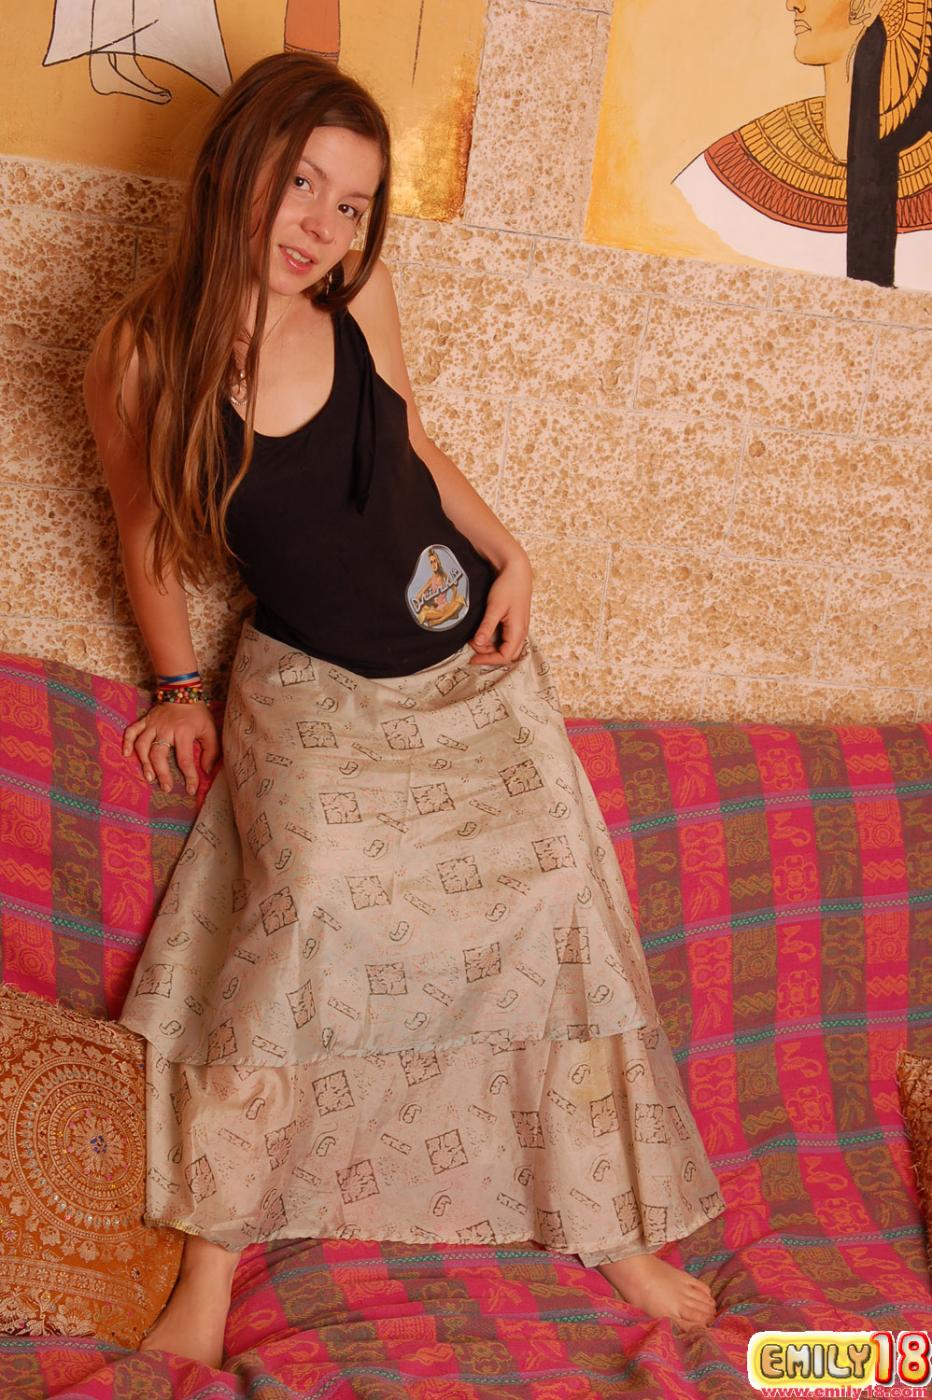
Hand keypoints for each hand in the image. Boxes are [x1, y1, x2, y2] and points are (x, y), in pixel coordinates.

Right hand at [122, 701, 219, 796]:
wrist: (183, 691)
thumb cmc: (197, 714)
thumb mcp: (209, 730)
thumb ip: (211, 750)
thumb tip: (206, 770)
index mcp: (184, 732)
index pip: (185, 759)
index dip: (189, 776)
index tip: (191, 790)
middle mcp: (166, 729)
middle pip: (159, 754)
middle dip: (162, 773)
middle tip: (166, 787)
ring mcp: (153, 724)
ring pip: (143, 745)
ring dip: (144, 762)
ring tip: (149, 777)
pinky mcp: (145, 720)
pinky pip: (131, 730)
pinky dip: (126, 742)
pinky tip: (126, 754)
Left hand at [468, 552, 531, 666]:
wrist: (517, 570)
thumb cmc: (508, 586)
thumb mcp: (495, 607)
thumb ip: (487, 627)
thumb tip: (478, 644)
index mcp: (518, 631)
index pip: (505, 656)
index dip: (488, 660)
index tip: (472, 658)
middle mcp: (522, 632)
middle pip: (507, 655)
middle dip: (490, 655)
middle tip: (473, 644)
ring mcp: (519, 627)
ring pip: (507, 647)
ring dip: (491, 647)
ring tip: (476, 637)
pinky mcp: (515, 622)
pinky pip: (506, 639)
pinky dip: (494, 640)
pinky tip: (483, 632)